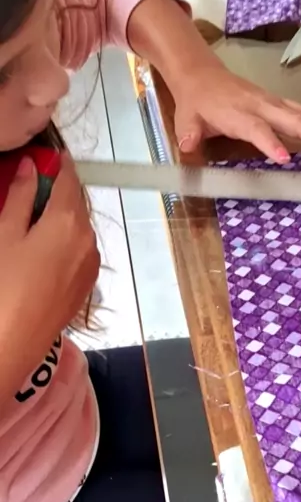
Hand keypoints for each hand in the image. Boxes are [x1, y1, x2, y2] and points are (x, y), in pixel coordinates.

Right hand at [0, 153, 99, 400]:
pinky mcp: (85, 285)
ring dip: (59, 217)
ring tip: (29, 220)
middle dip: (55, 191)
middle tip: (27, 188)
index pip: (68, 177)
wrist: (10, 344)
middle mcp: (89, 239)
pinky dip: (63, 240)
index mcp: (69, 220)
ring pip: (78, 227)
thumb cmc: (2, 284)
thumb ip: (19, 197)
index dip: (55, 163)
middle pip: (75, 203)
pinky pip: (78, 250)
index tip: (40, 157)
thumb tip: (30, 167)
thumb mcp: (4, 234)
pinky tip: (38, 250)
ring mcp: (90, 264)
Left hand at [173, 65, 300, 164]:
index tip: (285, 158)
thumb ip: (189, 132)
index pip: (257, 129)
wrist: (201, 74)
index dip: (270, 142)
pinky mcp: (279, 104)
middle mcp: (260, 106)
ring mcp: (272, 103)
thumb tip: (187, 145)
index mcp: (238, 113)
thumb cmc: (196, 102)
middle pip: (294, 121)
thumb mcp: (185, 118)